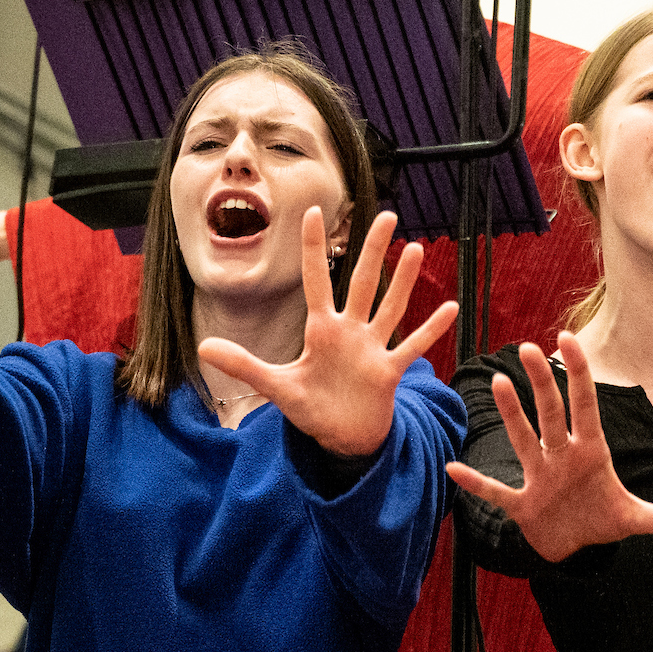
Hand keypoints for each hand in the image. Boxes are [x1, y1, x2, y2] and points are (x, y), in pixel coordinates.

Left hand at [199, 209, 457, 458]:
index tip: (313, 212)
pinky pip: (412, 348)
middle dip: (373, 250)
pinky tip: (450, 308)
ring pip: (390, 307)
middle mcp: (350, 332)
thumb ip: (244, 364)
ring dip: (404, 280)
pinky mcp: (389, 372)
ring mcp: (372, 349)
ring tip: (416, 247)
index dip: (314, 249)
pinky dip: (431, 330)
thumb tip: (202, 347)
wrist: (342, 439)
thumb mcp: (276, 387)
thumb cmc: (311, 408)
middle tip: (385, 215)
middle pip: (363, 283)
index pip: (316, 281)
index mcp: (321, 331)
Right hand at [444, 333, 652, 563]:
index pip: (585, 405)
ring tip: (501, 382)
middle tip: (528, 347)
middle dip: (542, 384)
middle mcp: (562, 457)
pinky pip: (496, 491)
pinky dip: (477, 484)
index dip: (578, 374)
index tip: (566, 338)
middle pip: (551, 414)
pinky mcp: (522, 505)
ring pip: (524, 439)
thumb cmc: (602, 520)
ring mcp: (539, 478)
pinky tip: (454, 468)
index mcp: (591, 454)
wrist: (574, 548)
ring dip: (513, 414)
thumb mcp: (637, 521)